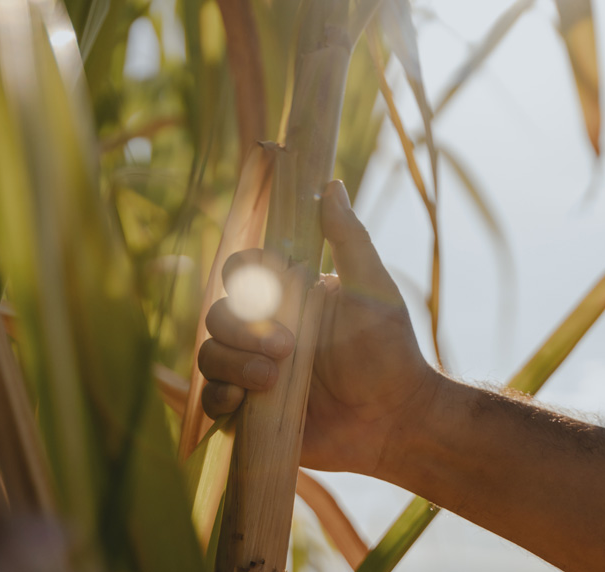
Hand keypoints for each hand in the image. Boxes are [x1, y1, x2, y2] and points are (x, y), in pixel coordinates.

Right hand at [197, 180, 439, 474]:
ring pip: (209, 355)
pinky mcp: (250, 411)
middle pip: (218, 314)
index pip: (242, 272)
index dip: (241, 274)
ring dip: (232, 364)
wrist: (395, 420)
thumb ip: (349, 240)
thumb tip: (331, 185)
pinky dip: (219, 397)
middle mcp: (265, 330)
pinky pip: (211, 399)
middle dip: (242, 330)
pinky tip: (245, 402)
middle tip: (286, 347)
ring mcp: (254, 370)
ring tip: (272, 379)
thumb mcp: (372, 289)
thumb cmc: (390, 349)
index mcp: (288, 296)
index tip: (262, 283)